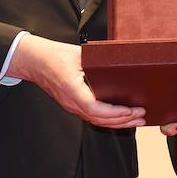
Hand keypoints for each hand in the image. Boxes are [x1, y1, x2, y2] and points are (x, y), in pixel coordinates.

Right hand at [8, 35, 144, 128]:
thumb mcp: (79, 54)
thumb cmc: (54, 55)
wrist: (34, 61)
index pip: (94, 107)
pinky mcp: (72, 105)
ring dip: (117, 123)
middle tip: (142, 117)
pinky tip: (120, 118)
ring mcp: (71, 106)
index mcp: (72, 89)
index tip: (130, 110)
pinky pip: (92, 116)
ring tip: (136, 120)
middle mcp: (71, 102)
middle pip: (98, 119)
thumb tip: (121, 62)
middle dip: (122, 120)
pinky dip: (108, 119)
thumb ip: (98, 62)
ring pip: (96, 121)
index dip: (114, 112)